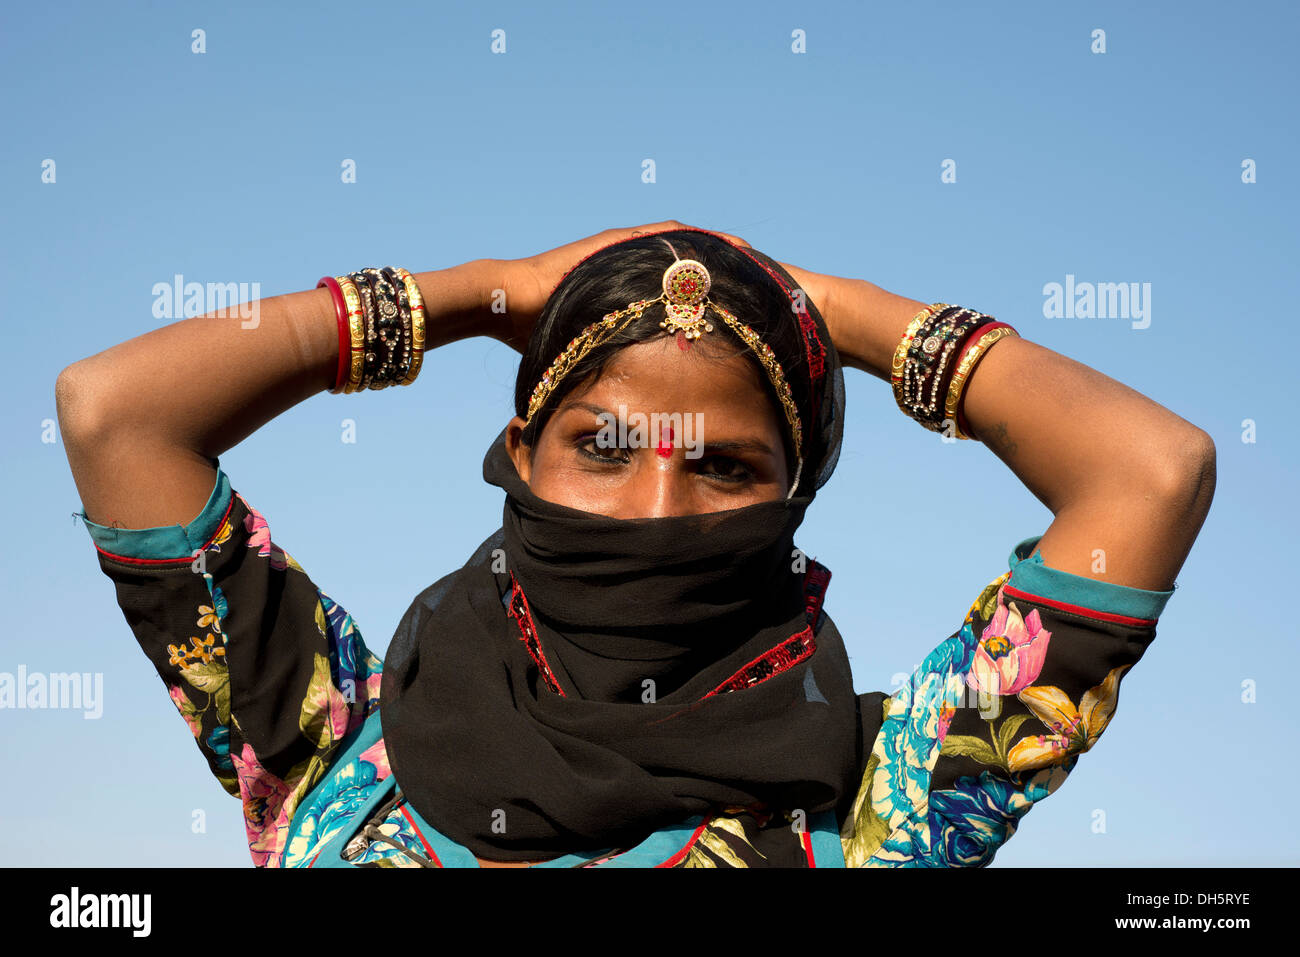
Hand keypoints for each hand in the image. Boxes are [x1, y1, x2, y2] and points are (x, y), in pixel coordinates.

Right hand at [492, 220, 751, 350]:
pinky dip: (695, 239)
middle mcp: (627, 268)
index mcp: (624, 293)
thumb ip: (602, 375)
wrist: (503, 302)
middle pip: (687, 266)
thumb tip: (610, 420)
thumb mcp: (583, 358)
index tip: (741, 310)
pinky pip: (664, 237)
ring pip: (683, 247)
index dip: (709, 297)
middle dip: (723, 272)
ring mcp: (621, 251)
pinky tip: (723, 243)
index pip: (677, 292)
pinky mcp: (614, 244)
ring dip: (719, 250)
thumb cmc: (534, 333)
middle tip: (762, 280)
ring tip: (754, 256)